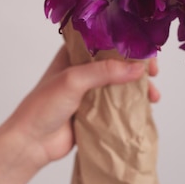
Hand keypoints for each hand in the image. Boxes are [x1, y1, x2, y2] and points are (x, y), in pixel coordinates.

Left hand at [2, 45, 158, 168]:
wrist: (31, 142)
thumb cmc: (43, 106)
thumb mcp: (73, 81)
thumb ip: (104, 72)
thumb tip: (137, 68)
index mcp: (73, 54)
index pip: (105, 40)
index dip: (126, 42)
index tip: (145, 50)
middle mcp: (83, 70)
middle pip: (118, 62)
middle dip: (138, 66)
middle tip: (153, 73)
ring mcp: (90, 92)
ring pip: (121, 84)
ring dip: (139, 87)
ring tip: (153, 96)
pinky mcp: (95, 112)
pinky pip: (119, 105)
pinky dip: (134, 105)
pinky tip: (146, 108)